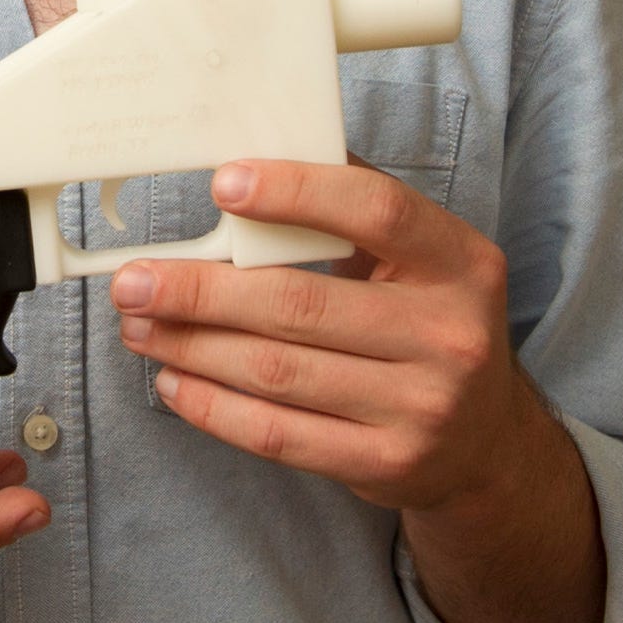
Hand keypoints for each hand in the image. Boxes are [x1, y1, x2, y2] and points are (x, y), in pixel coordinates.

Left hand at [110, 158, 543, 511]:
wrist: (487, 443)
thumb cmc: (430, 324)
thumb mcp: (424, 260)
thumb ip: (354, 210)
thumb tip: (255, 158)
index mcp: (461, 261)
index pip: (377, 212)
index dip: (296, 194)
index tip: (223, 185)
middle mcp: (450, 334)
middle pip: (301, 303)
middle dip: (201, 290)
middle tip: (134, 280)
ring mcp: (421, 407)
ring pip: (277, 371)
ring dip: (192, 346)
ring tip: (139, 325)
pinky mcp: (385, 464)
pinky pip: (279, 435)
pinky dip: (214, 407)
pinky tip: (175, 380)